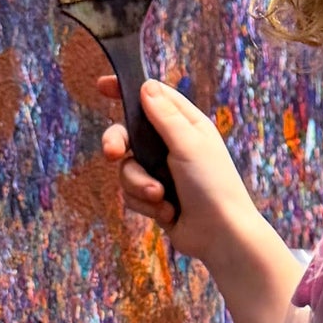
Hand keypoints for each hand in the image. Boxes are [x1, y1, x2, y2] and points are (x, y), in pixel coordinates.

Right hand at [97, 75, 263, 268]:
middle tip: (112, 153)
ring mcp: (162, 171)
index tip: (102, 86)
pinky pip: (130, 193)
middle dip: (118, 144)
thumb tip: (145, 86)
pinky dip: (145, 203)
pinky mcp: (154, 196)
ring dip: (140, 184)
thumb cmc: (213, 186)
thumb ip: (165, 116)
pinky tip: (168, 212)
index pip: (152, 97)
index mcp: (186, 124)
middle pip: (128, 132)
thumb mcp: (188, 145)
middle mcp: (172, 145)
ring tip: (160, 196)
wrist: (221, 235)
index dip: (127, 90)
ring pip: (126, 167)